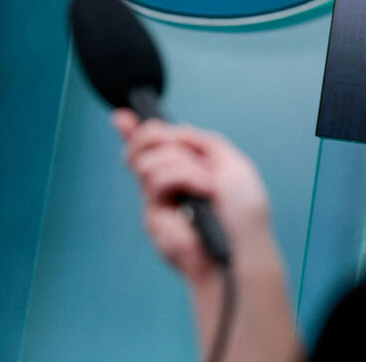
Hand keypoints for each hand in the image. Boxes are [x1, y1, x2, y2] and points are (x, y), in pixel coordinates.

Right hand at [113, 110, 272, 283]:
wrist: (242, 246)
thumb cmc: (243, 214)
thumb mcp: (232, 163)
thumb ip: (202, 141)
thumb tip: (175, 130)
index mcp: (186, 170)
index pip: (151, 149)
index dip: (133, 132)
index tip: (122, 118)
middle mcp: (167, 185)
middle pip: (139, 149)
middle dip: (153, 137)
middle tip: (176, 146)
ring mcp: (157, 202)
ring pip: (148, 162)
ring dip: (184, 167)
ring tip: (206, 187)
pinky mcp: (152, 218)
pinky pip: (157, 181)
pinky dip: (186, 179)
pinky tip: (200, 198)